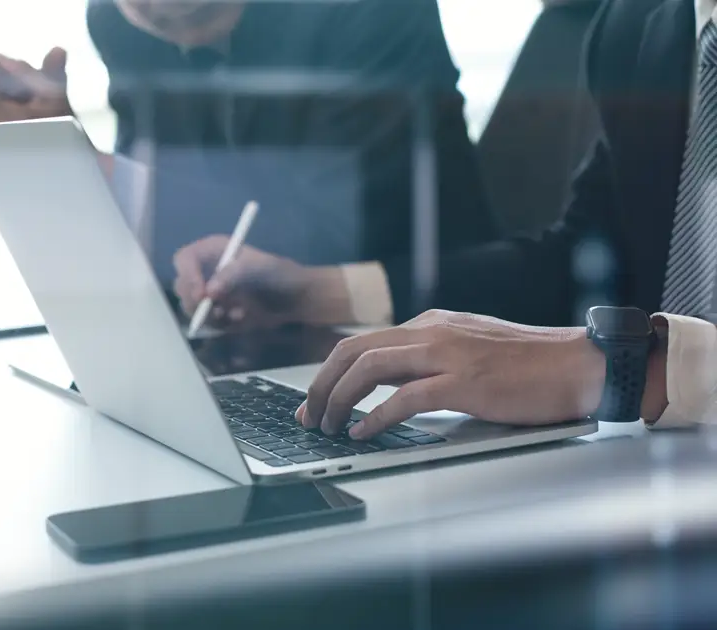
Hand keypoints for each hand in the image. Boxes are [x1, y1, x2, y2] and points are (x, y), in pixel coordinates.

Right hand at [172, 235, 352, 330]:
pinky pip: (206, 322)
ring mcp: (209, 292)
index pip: (185, 259)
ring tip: (236, 313)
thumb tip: (209, 292)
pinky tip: (241, 317)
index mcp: (213, 250)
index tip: (200, 293)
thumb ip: (232, 275)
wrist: (295, 299)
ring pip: (191, 307)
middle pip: (181, 285)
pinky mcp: (215, 312)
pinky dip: (221, 324)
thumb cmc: (278, 274)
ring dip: (210, 314)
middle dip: (195, 300)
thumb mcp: (258, 269)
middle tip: (214, 310)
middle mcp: (206, 270)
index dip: (187, 275)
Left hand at [295, 310, 606, 439]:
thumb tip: (387, 385)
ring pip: (369, 369)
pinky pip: (404, 398)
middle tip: (309, 416)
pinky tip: (362, 433)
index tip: (314, 400)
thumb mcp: (468, 351)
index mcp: (430, 325)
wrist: (579, 365)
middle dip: (321, 385)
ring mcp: (446, 355)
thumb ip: (429, 360)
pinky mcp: (463, 382)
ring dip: (339, 400)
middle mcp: (432, 332)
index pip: (361, 342)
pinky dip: (374, 417)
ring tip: (329, 427)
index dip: (329, 372)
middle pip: (353, 351)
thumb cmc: (529, 366)